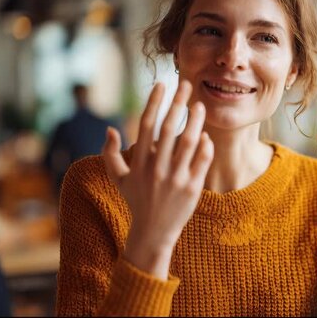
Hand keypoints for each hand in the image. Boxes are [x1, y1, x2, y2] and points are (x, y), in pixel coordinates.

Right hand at [102, 81, 213, 277]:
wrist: (153, 233)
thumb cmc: (136, 201)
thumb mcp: (118, 179)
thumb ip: (110, 154)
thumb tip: (110, 129)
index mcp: (139, 162)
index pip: (147, 124)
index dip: (154, 102)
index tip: (162, 84)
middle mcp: (156, 168)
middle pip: (169, 128)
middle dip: (178, 103)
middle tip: (187, 84)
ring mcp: (175, 178)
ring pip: (189, 142)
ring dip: (195, 120)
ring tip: (200, 105)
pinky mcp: (192, 188)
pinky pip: (202, 160)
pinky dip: (205, 146)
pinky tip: (206, 135)